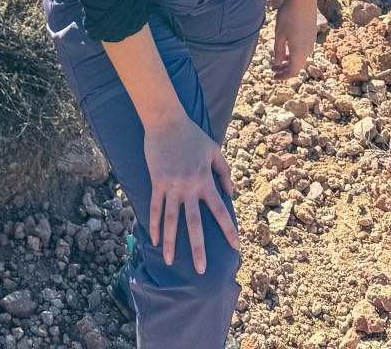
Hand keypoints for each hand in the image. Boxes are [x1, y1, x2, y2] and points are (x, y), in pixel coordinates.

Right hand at [143, 114, 238, 272]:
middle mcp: (188, 187)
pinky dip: (154, 224)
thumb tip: (230, 194)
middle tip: (202, 270)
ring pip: (171, 220)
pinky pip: (154, 207)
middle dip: (199, 248)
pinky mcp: (156, 182)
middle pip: (194, 223)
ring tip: (170, 261)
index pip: (220, 210)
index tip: (237, 248)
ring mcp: (171, 186)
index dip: (229, 230)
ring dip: (171, 242)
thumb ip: (224, 172)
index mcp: (205, 180)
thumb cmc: (191, 134)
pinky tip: (154, 240)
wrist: (165, 119)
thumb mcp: (214, 150)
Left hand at [271, 0, 318, 79]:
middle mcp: (308, 50)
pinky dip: (295, 53)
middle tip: (273, 69)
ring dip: (290, 61)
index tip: (274, 77)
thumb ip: (279, 51)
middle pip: (297, 66)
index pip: (292, 72)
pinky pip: (304, 50)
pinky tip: (287, 47)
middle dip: (285, 69)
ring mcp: (311, 42)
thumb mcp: (279, 34)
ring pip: (301, 58)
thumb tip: (279, 63)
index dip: (283, 77)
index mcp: (299, 52)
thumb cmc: (289, 15)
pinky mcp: (312, 34)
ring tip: (279, 59)